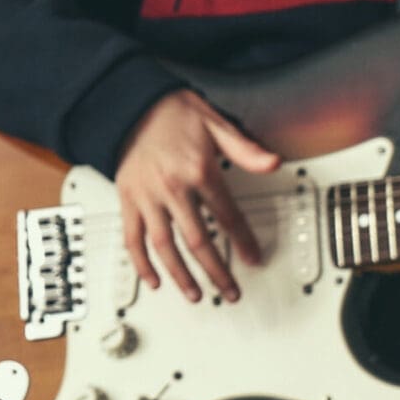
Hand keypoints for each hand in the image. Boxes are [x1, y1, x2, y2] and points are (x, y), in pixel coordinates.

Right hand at [114, 90, 280, 303]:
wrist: (131, 105)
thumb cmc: (173, 114)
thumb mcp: (216, 123)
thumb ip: (246, 148)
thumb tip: (272, 162)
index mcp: (197, 171)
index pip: (227, 217)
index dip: (244, 242)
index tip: (253, 259)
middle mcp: (171, 188)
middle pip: (197, 240)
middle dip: (216, 271)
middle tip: (230, 290)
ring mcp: (146, 196)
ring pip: (164, 246)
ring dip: (180, 275)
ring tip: (194, 294)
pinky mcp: (127, 199)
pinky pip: (132, 237)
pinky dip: (141, 262)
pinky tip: (153, 279)